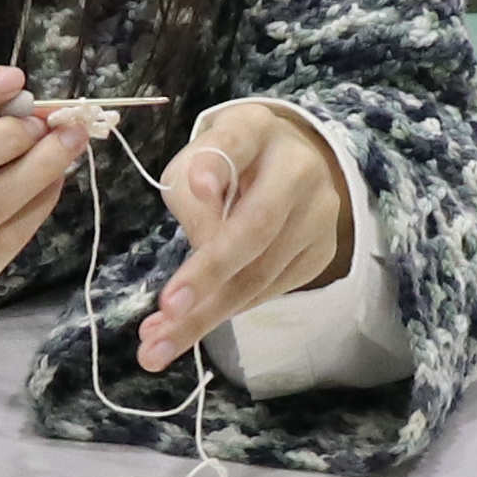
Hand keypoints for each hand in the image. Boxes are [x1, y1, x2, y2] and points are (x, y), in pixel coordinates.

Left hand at [134, 103, 349, 368]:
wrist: (295, 164)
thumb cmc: (228, 162)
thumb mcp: (197, 160)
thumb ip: (191, 194)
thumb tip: (202, 252)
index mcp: (256, 130)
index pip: (235, 144)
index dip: (214, 166)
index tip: (196, 186)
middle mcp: (298, 169)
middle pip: (255, 226)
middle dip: (207, 273)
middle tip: (167, 309)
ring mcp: (317, 215)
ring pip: (260, 273)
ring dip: (205, 314)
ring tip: (157, 346)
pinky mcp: (319, 253)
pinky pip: (267, 290)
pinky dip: (224, 313)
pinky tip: (185, 331)